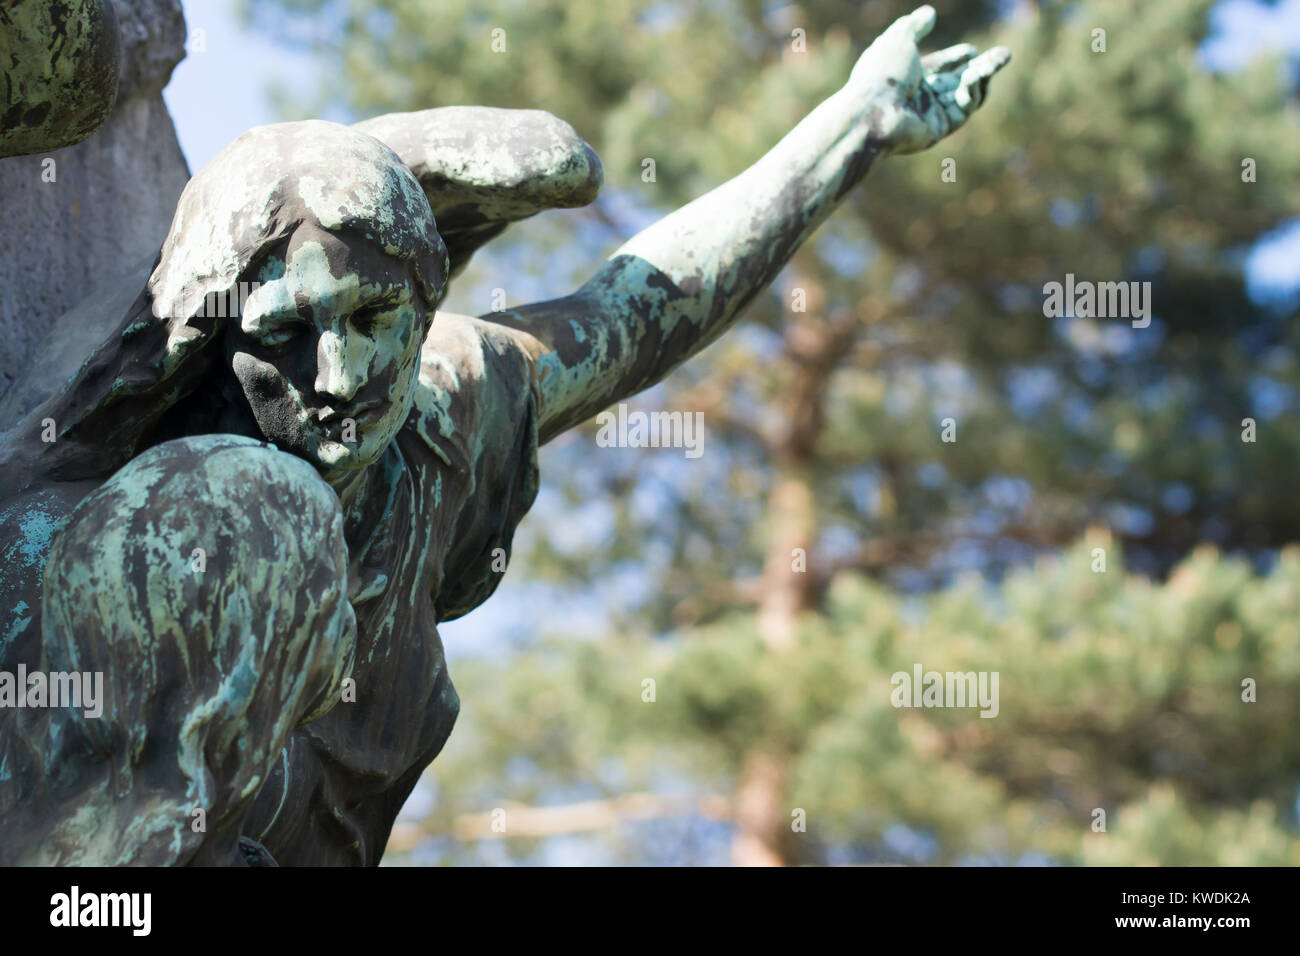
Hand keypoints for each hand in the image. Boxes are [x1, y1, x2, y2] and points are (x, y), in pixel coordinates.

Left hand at [847, 5, 1010, 155]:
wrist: (874, 111)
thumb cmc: (882, 74)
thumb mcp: (899, 39)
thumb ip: (915, 25)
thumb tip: (929, 12)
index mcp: (906, 77)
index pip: (936, 68)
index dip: (954, 58)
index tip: (971, 51)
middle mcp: (919, 97)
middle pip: (956, 82)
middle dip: (981, 68)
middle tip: (1004, 55)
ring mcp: (930, 114)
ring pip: (966, 95)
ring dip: (984, 75)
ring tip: (1001, 57)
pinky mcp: (940, 128)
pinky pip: (964, 108)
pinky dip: (974, 90)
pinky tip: (976, 75)